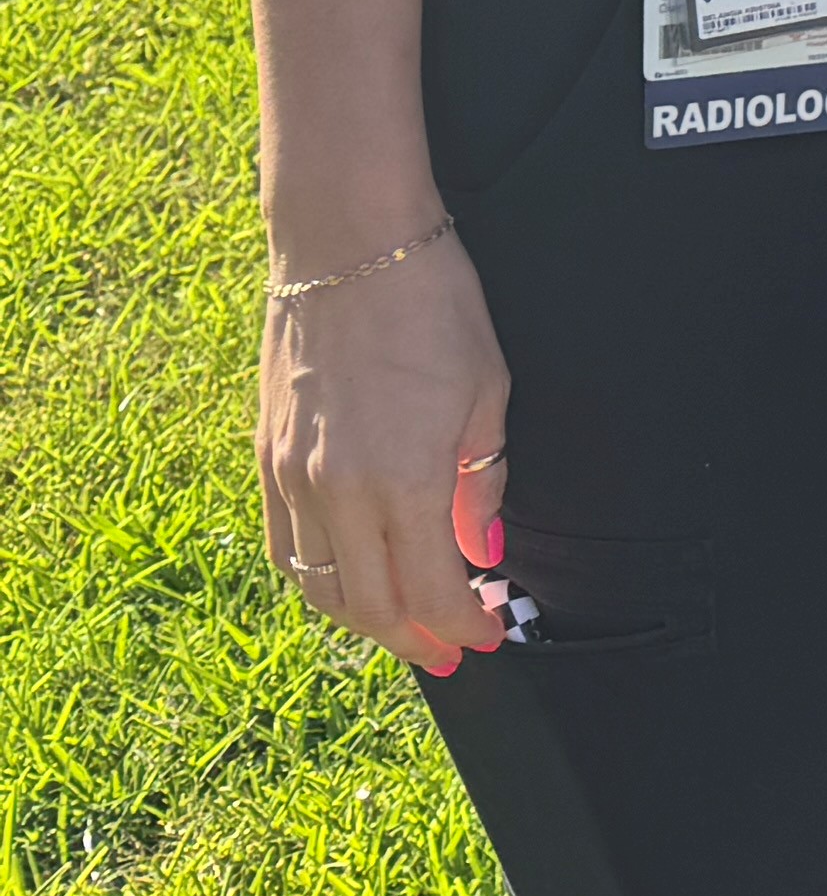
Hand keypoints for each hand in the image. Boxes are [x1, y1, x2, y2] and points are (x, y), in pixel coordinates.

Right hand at [259, 232, 510, 679]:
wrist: (345, 245)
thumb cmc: (431, 306)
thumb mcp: (487, 392)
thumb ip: (481, 482)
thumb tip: (483, 550)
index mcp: (398, 479)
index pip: (430, 590)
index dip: (463, 623)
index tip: (491, 633)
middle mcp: (334, 490)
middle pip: (368, 605)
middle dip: (415, 638)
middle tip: (453, 650)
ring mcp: (290, 476)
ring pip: (318, 585)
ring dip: (363, 618)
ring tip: (406, 627)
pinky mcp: (266, 456)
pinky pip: (284, 546)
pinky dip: (317, 580)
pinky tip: (349, 582)